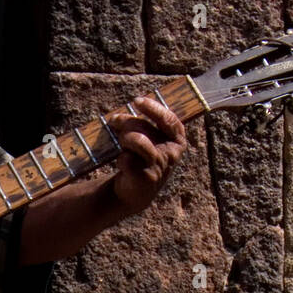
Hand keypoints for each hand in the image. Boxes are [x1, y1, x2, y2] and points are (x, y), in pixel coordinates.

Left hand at [107, 96, 186, 214]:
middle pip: (142, 127)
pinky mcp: (145, 177)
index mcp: (178, 141)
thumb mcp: (152, 141)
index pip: (169, 119)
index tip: (137, 101)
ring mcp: (159, 166)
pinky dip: (120, 159)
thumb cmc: (143, 159)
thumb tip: (135, 104)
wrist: (136, 192)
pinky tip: (123, 165)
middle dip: (125, 122)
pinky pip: (126, 158)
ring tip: (122, 143)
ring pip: (135, 140)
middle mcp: (172, 153)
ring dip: (123, 138)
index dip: (153, 108)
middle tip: (115, 121)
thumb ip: (149, 124)